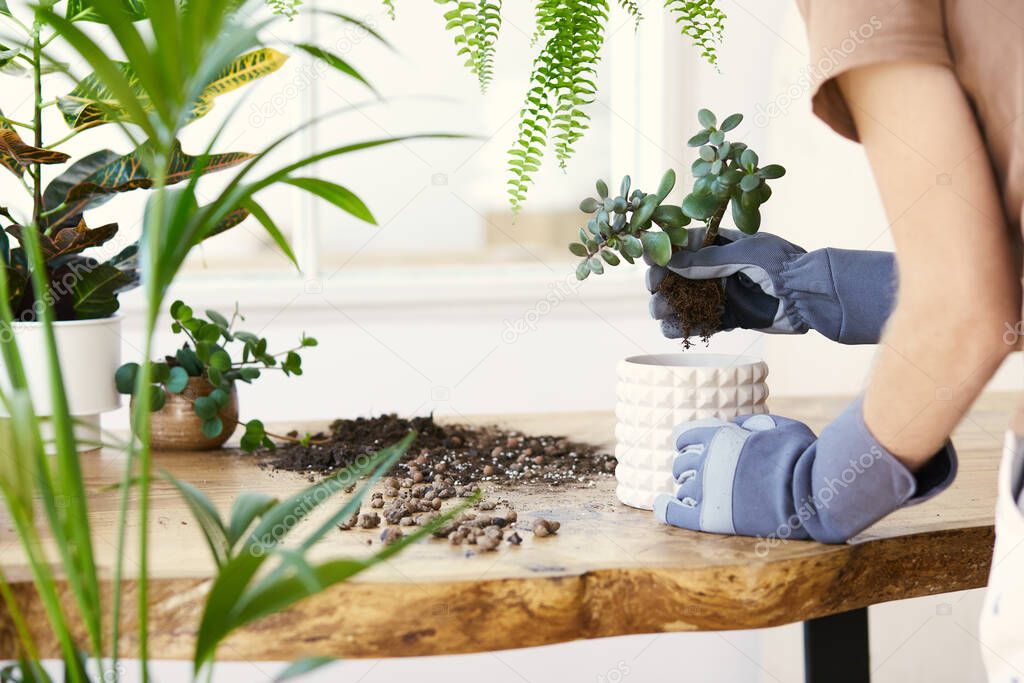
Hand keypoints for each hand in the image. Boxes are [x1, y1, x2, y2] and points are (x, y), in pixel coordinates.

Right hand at [646, 228, 806, 337]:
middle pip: (677, 275)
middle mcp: (717, 268)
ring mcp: (721, 293)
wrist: (808, 295)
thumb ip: (708, 260)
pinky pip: (699, 322)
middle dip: (662, 282)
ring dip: (667, 306)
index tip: (651, 261)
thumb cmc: (781, 265)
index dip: (664, 252)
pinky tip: (672, 330)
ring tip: (661, 312)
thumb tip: (672, 262)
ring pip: (684, 300)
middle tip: (655, 289)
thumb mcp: (744, 253)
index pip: (683, 245)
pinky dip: (683, 327)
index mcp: (721, 244)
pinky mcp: (728, 316)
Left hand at [653, 399, 956, 542]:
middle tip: (701, 476)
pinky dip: (666, 508)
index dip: (688, 442)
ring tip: (699, 496)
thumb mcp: (780, 425)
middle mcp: (706, 461)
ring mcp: (706, 490)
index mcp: (719, 436)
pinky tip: (662, 505)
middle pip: (681, 464)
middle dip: (689, 468)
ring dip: (688, 490)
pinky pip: (674, 513)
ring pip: (681, 488)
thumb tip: (737, 423)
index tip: (691, 448)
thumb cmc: (801, 456)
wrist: (810, 492)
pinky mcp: (710, 518)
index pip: (685, 436)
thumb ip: (752, 423)